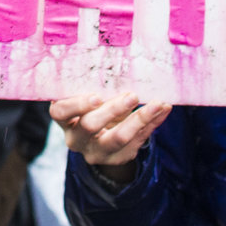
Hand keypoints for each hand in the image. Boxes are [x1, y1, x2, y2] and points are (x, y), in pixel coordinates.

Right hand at [51, 92, 170, 181]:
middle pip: (91, 126)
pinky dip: (152, 123)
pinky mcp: (116, 159)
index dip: (77, 105)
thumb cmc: (90, 107)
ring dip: (140, 119)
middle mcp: (76, 139)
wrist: (99, 136)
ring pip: (118, 138)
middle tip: (133, 96)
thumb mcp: (87, 98)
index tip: (97, 96)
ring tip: (157, 103)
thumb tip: (122, 66)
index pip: (61, 112)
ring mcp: (96, 152)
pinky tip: (163, 109)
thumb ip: (98, 86)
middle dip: (113, 109)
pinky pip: (137, 142)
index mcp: (64, 119)